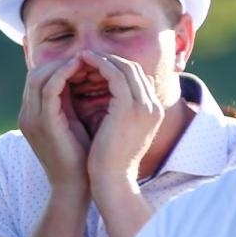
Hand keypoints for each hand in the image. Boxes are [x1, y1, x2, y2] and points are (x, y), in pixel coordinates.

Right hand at [18, 55, 89, 192]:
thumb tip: (84, 82)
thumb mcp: (72, 125)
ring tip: (86, 60)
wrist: (74, 187)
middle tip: (87, 57)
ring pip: (39, 77)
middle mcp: (27, 115)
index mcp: (32, 116)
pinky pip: (49, 89)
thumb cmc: (79, 159)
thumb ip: (70, 104)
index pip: (38, 79)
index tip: (85, 61)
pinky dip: (64, 74)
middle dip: (60, 62)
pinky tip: (82, 68)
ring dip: (63, 64)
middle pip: (35, 73)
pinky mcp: (44, 123)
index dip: (59, 66)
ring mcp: (32, 119)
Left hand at [84, 51, 162, 189]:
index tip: (93, 64)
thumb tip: (99, 100)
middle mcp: (153, 106)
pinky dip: (99, 64)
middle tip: (86, 55)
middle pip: (134, 69)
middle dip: (110, 59)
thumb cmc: (106, 162)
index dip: (116, 68)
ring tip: (82, 55)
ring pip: (126, 67)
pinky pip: (115, 75)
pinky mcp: (129, 107)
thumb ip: (115, 114)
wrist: (111, 181)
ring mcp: (144, 106)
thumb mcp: (115, 132)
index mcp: (152, 113)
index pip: (138, 79)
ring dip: (103, 58)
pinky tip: (82, 61)